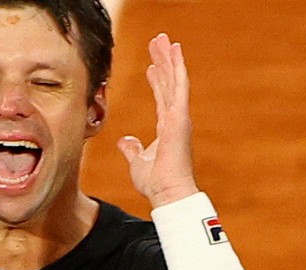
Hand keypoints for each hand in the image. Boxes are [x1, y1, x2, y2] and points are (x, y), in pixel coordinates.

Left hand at [117, 35, 199, 207]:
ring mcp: (179, 117)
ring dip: (170, 59)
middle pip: (168, 84)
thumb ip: (132, 149)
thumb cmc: (156, 182)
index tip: (151, 65)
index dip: (156, 80)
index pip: (161, 98)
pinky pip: (179, 87)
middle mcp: (174, 119)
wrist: (168, 193)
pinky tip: (174, 52)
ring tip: (164, 40)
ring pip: (174, 80)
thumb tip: (125, 140)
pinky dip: (177, 68)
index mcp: (166, 128)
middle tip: (158, 43)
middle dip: (163, 62)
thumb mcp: (138, 162)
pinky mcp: (180, 117)